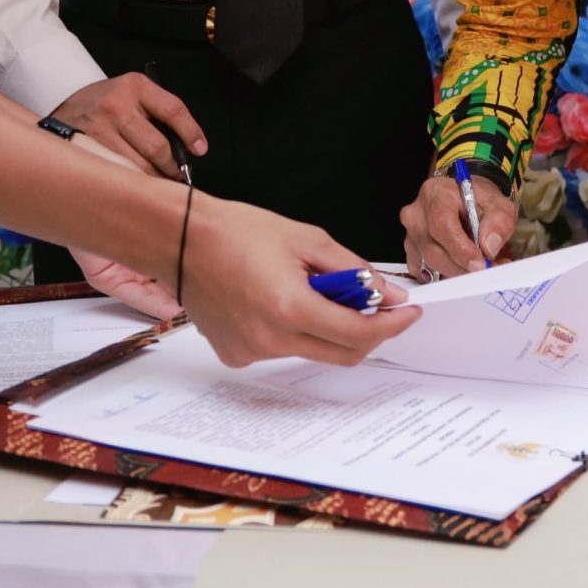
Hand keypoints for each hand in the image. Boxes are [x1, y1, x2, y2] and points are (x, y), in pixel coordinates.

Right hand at [49, 73, 207, 179]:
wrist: (67, 102)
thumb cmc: (110, 101)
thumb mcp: (134, 93)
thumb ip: (157, 112)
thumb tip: (185, 147)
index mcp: (137, 86)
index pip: (173, 110)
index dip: (191, 132)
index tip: (200, 149)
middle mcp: (118, 105)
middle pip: (156, 145)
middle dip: (172, 166)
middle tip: (180, 174)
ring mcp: (100, 127)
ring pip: (137, 163)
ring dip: (154, 177)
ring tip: (162, 181)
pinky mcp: (87, 145)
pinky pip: (117, 169)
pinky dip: (132, 179)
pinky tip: (139, 182)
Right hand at [179, 198, 416, 366]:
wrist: (179, 240)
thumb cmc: (237, 231)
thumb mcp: (308, 240)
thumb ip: (353, 271)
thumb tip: (389, 293)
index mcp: (291, 308)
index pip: (359, 334)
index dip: (391, 326)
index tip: (408, 313)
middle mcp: (270, 340)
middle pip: (341, 352)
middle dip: (366, 330)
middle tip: (376, 303)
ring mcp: (251, 353)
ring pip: (311, 350)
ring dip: (325, 326)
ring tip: (308, 288)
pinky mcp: (235, 356)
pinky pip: (281, 349)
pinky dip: (292, 329)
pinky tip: (275, 299)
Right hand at [399, 171, 512, 277]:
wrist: (466, 202)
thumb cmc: (478, 200)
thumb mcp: (497, 203)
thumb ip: (499, 221)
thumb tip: (489, 246)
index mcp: (435, 194)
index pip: (442, 225)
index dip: (461, 249)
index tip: (480, 264)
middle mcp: (416, 215)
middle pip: (433, 251)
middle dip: (463, 267)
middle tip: (489, 270)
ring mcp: (411, 236)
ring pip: (430, 266)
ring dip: (458, 273)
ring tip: (482, 267)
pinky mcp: (412, 254)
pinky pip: (425, 274)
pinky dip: (447, 276)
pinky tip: (464, 269)